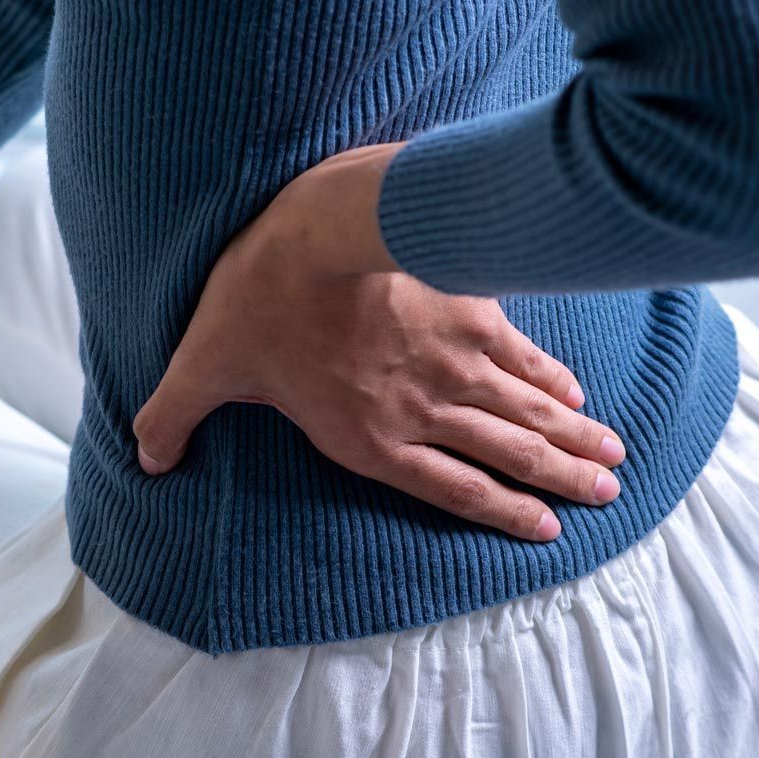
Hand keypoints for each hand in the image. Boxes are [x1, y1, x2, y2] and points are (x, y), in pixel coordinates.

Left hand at [133, 144, 624, 540]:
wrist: (318, 227)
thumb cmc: (257, 299)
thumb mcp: (202, 363)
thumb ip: (174, 416)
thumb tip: (144, 456)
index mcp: (370, 437)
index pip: (454, 489)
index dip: (503, 515)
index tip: (547, 530)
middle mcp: (426, 409)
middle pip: (511, 456)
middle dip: (562, 482)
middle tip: (605, 498)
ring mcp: (458, 362)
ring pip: (531, 412)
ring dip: (575, 439)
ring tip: (613, 460)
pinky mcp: (473, 311)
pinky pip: (526, 357)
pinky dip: (556, 380)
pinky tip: (578, 395)